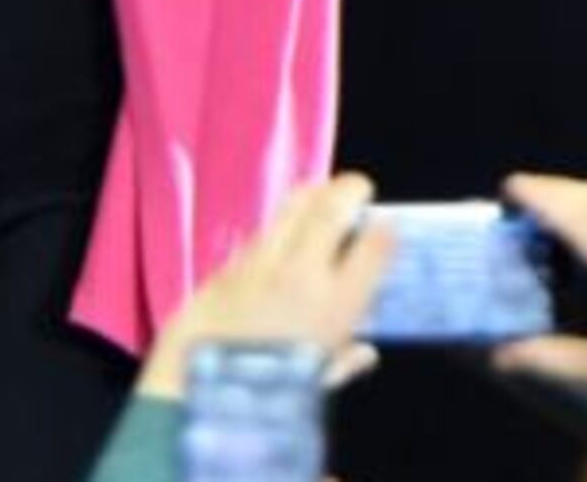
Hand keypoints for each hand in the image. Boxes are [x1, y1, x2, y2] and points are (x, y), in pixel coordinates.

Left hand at [135, 173, 402, 399]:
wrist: (199, 395)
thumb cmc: (267, 399)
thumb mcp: (318, 386)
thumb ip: (344, 363)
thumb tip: (365, 352)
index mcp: (334, 307)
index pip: (372, 251)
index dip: (385, 231)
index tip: (388, 223)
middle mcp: (300, 275)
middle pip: (330, 212)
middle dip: (349, 190)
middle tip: (359, 186)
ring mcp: (259, 266)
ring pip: (289, 211)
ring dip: (310, 197)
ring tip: (321, 192)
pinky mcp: (227, 267)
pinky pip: (259, 237)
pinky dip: (276, 229)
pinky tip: (279, 234)